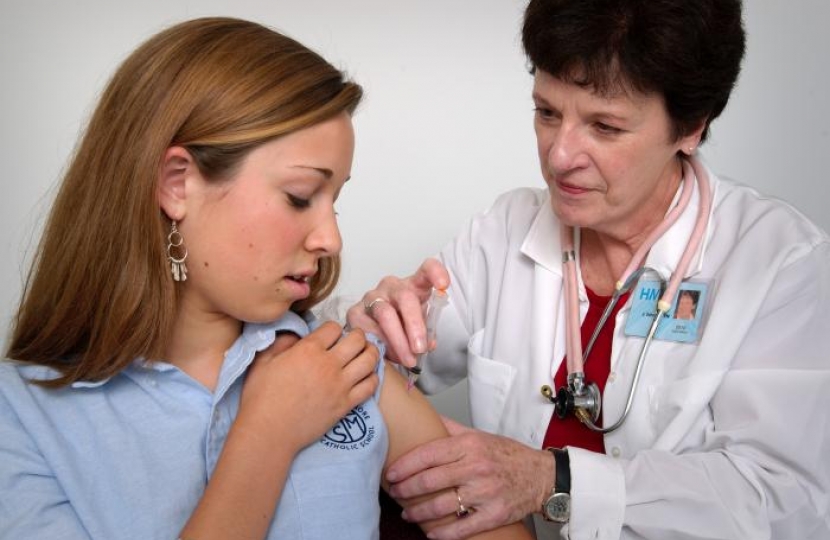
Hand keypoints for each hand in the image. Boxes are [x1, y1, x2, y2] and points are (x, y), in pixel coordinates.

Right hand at [238, 321, 379, 451]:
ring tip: (365, 353)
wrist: (269, 432)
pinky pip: (370, 385)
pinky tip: (365, 376)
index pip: (333, 327)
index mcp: (307, 350)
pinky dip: (372, 377)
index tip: (330, 334)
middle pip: (357, 339)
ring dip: (370, 352)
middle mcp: (328, 364)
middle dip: (357, 335)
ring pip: (369, 360)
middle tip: (352, 339)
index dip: (332, 328)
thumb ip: (281, 342)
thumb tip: (296, 336)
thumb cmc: (260, 397)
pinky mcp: (346, 405)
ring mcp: (340, 385)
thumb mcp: (263, 361)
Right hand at [346, 257, 449, 367]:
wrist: (373, 332)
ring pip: (385, 314)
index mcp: (413, 285)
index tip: (443, 285)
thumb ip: (426, 333)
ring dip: (398, 340)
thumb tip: (428, 344)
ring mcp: (371, 296)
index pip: (426, 270)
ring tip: (407, 359)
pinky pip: (367, 328)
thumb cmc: (402, 326)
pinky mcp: (355, 311)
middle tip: (420, 348)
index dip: (435, 273)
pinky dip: (379, 344)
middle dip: (414, 325)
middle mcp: (391, 286)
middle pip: (405, 297)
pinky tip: (387, 355)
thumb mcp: (420, 327)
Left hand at [385, 417, 553, 539]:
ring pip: (441, 506)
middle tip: (394, 493)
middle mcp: (476, 467)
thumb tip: (424, 417)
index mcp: (470, 445)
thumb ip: (450, 429)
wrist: (542, 476)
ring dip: (418, 513)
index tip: (391, 473)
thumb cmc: (508, 455)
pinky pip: (462, 528)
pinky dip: (442, 534)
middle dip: (406, 489)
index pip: (428, 454)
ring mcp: (485, 492)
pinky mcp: (494, 514)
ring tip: (407, 513)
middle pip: (430, 481)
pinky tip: (430, 533)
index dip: (405, 466)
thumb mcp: (479, 435)